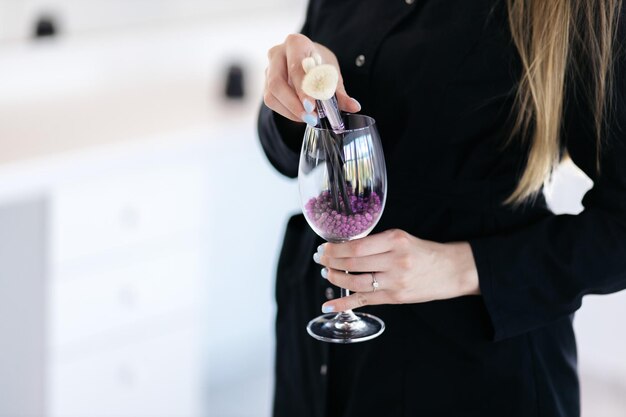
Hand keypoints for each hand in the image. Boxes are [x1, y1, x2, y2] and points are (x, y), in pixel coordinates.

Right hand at [263, 33, 360, 124]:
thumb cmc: (319, 63)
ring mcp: (268, 69)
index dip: (303, 89)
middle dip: (294, 104)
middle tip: (311, 118)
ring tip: (309, 119)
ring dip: (290, 111)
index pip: (296, 68)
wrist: (307, 59)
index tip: (312, 106)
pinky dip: (287, 112)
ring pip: (271, 94)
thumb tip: (354, 107)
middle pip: (277, 82)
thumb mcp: (332, 73)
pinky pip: (272, 102)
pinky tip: (301, 116)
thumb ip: (340, 92)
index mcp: (296, 43)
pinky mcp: (266, 84)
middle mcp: (277, 54)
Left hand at [313, 229, 479, 312]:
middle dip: (331, 261)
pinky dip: (344, 304)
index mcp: (395, 240)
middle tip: (320, 259)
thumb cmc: (423, 252)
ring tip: (327, 274)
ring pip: (356, 282)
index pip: (357, 246)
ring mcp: (395, 281)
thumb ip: (376, 243)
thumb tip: (344, 248)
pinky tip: (328, 305)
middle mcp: (395, 261)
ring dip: (336, 278)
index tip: (324, 247)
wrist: (450, 270)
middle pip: (353, 263)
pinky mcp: (395, 297)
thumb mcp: (402, 238)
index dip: (336, 249)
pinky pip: (364, 301)